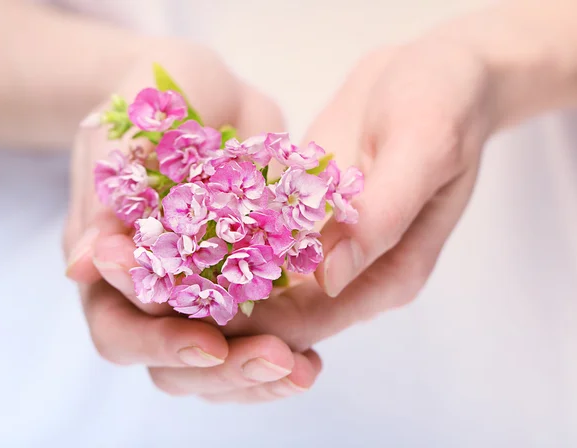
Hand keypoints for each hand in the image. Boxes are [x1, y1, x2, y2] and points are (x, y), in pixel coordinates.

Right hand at [63, 39, 321, 402]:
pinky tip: (313, 357)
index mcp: (108, 264)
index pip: (121, 327)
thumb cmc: (152, 98)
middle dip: (223, 369)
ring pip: (216, 362)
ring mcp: (196, 293)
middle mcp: (149, 291)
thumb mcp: (126, 133)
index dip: (160, 341)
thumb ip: (107, 196)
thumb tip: (79, 268)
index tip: (210, 342)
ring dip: (258, 374)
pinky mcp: (242, 284)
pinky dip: (284, 349)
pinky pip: (257, 336)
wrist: (200, 92)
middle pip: (172, 363)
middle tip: (278, 361)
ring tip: (304, 369)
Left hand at [83, 35, 495, 399]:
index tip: (180, 308)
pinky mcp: (304, 216)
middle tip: (134, 280)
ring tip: (131, 257)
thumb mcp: (424, 147)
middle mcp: (352, 274)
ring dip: (197, 276)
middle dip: (206, 309)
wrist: (437, 76)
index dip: (245, 323)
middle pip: (273, 316)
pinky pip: (252, 240)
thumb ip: (385, 214)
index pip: (309, 321)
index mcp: (387, 274)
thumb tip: (330, 274)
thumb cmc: (445, 103)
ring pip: (254, 284)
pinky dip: (211, 238)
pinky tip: (163, 223)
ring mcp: (326, 248)